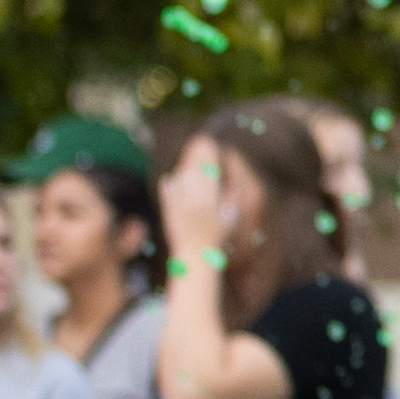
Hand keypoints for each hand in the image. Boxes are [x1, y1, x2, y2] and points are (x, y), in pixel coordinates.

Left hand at [163, 140, 240, 264]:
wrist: (195, 255)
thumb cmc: (216, 239)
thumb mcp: (231, 219)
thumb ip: (231, 200)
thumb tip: (230, 184)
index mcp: (213, 200)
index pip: (211, 172)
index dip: (210, 157)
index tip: (210, 146)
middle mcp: (197, 200)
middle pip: (195, 172)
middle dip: (196, 156)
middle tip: (198, 142)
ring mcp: (182, 205)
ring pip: (181, 180)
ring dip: (184, 169)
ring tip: (187, 161)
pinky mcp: (169, 211)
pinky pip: (168, 194)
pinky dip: (168, 186)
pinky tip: (169, 180)